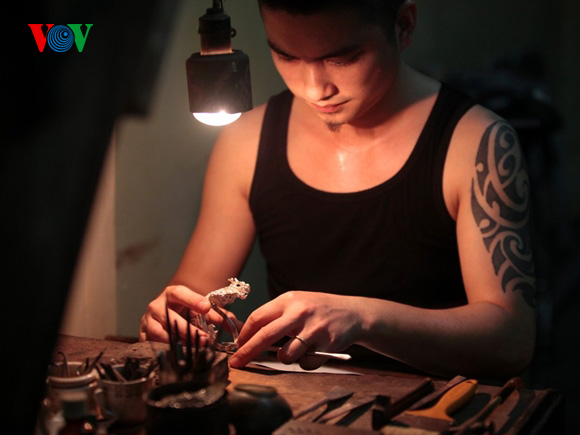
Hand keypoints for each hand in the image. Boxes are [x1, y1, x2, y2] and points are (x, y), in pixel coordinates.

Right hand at [139, 284, 241, 342]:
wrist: (165, 313)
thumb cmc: (185, 311)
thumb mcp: (201, 310)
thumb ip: (220, 316)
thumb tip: (239, 327)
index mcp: (172, 294)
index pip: (181, 294)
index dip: (193, 300)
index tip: (206, 308)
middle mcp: (157, 306)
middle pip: (170, 317)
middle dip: (188, 329)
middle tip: (205, 338)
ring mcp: (148, 321)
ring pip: (158, 332)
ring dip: (176, 341)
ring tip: (192, 348)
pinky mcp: (143, 334)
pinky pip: (150, 344)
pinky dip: (163, 349)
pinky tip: (176, 354)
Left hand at [230, 291, 364, 369]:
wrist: (353, 312)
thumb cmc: (318, 310)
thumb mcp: (297, 303)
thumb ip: (275, 315)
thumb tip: (247, 335)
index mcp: (289, 300)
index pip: (258, 317)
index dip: (244, 334)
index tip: (237, 346)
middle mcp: (301, 312)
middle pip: (266, 336)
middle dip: (247, 352)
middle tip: (236, 363)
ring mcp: (315, 328)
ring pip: (286, 355)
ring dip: (285, 358)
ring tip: (295, 349)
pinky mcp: (328, 344)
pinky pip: (306, 364)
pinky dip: (306, 363)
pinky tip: (313, 351)